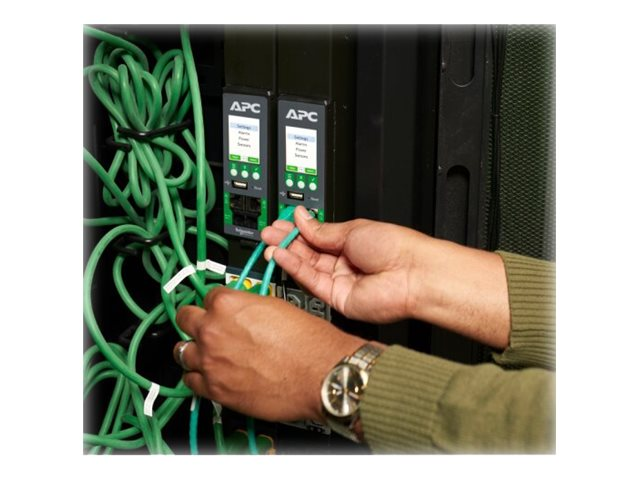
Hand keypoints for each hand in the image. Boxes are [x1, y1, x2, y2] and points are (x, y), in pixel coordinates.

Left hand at [173, 287, 365, 421]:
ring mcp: (211, 362)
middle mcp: (213, 330)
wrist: (321, 374)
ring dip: (194, 350)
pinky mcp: (216, 390)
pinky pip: (190, 381)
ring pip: (181, 352)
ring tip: (207, 353)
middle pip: (185, 319)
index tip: (220, 310)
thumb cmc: (309, 342)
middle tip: (207, 327)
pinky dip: (197, 378)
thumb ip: (249, 308)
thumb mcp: (277, 306)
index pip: (208, 296)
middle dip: (196, 322)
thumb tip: (243, 313)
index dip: (217, 304)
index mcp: (228, 304)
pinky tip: (209, 375)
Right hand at [261, 206, 429, 322]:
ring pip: (307, 268)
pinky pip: (311, 282)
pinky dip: (294, 268)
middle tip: (270, 232)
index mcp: (352, 243)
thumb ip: (322, 230)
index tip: (282, 222)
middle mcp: (345, 263)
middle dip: (288, 241)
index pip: (317, 236)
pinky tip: (282, 255)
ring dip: (287, 254)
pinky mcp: (337, 299)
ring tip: (270, 242)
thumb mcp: (352, 229)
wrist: (413, 273)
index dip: (298, 230)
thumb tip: (302, 219)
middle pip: (309, 253)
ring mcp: (341, 282)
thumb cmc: (396, 248)